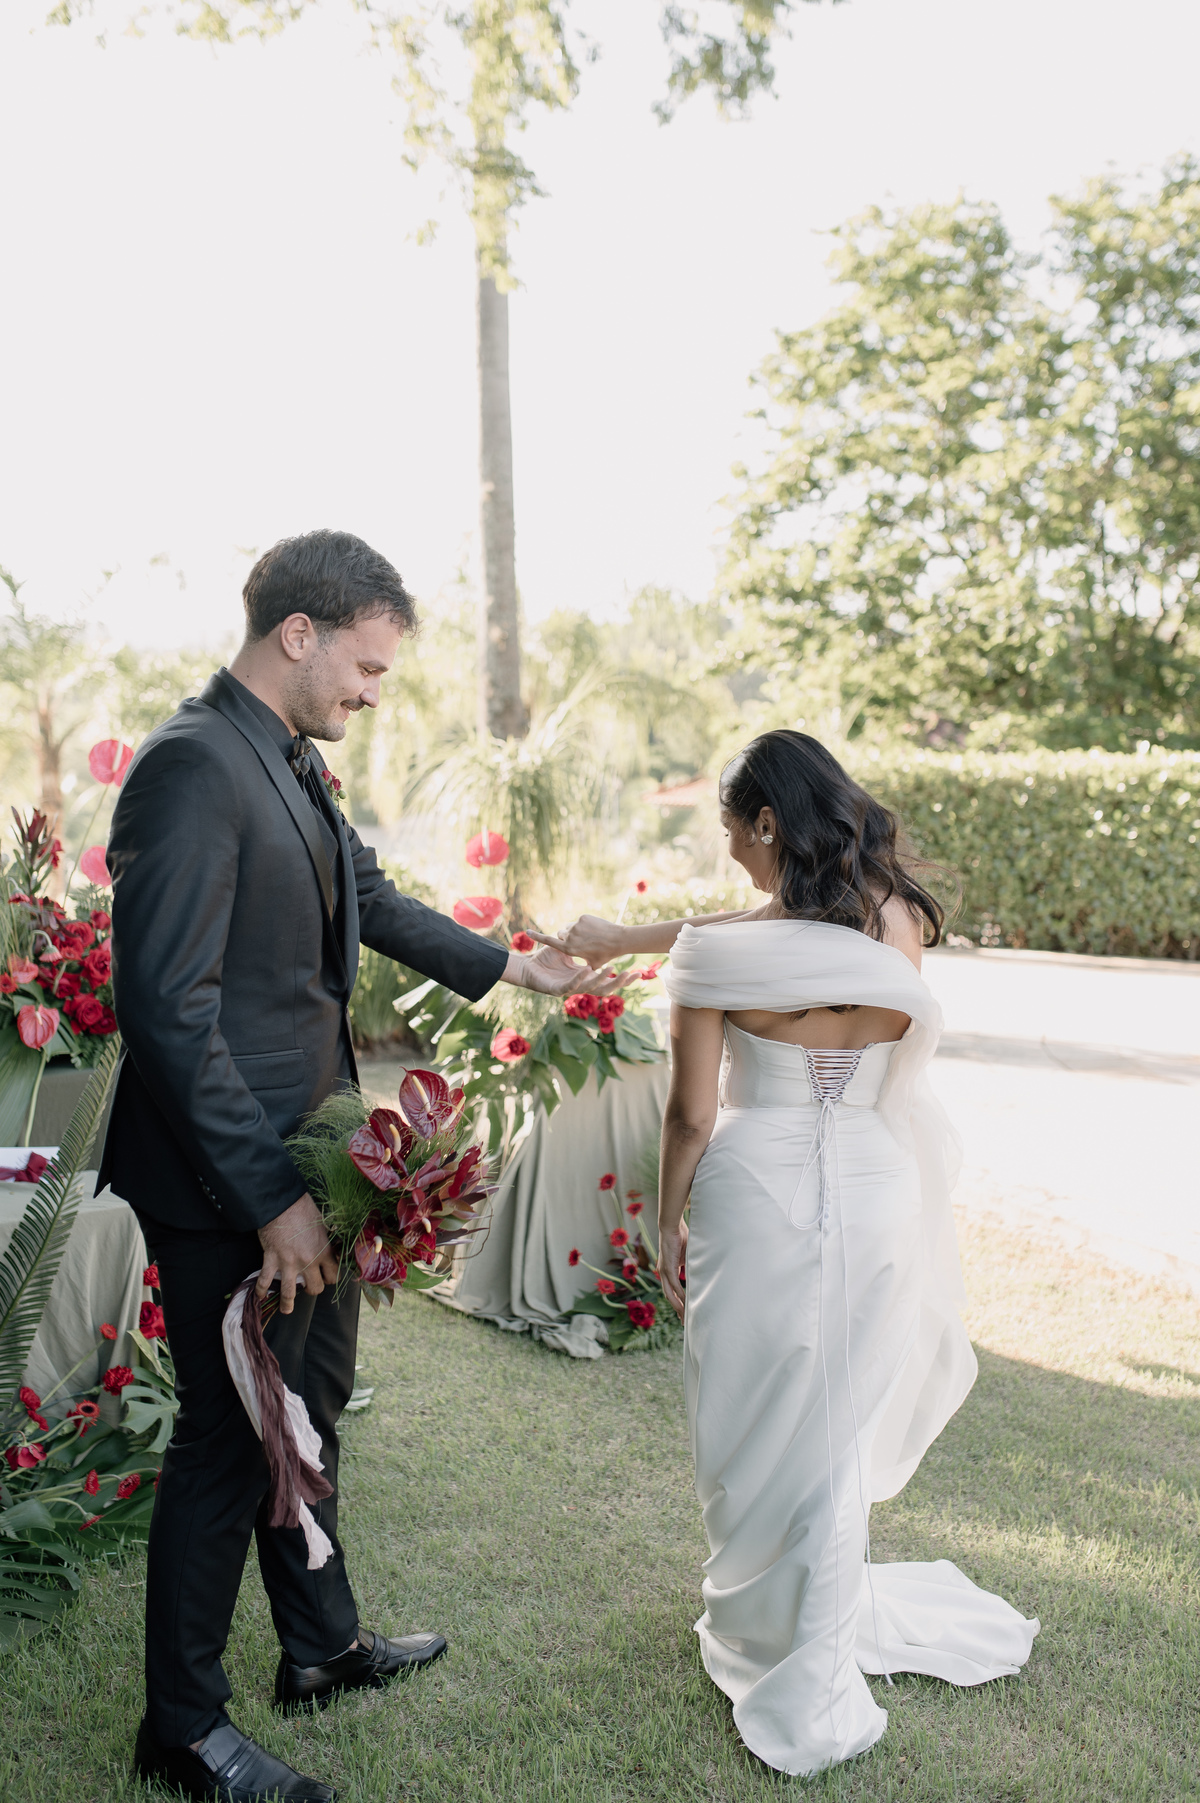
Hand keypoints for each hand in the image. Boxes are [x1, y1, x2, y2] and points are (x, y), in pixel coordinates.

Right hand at [257, 1193, 339, 1314]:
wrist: (281, 1203)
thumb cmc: (302, 1208)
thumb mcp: (322, 1222)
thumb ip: (325, 1238)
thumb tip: (330, 1243)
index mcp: (323, 1251)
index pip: (333, 1274)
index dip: (331, 1277)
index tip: (327, 1276)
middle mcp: (308, 1261)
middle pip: (315, 1287)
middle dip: (313, 1289)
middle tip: (309, 1287)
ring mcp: (289, 1263)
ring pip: (290, 1293)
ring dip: (288, 1304)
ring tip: (287, 1309)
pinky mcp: (271, 1259)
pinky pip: (265, 1280)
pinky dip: (261, 1290)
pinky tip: (260, 1296)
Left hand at [503, 943, 628, 998]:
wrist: (525, 968)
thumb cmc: (544, 959)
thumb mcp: (567, 950)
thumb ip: (580, 946)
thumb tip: (594, 936)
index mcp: (584, 978)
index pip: (607, 980)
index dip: (622, 978)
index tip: (638, 972)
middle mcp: (580, 986)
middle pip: (604, 989)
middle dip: (620, 983)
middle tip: (633, 974)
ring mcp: (569, 990)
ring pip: (590, 989)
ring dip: (602, 979)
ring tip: (613, 969)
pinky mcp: (557, 990)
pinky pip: (571, 985)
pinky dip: (580, 977)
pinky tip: (588, 970)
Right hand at [529, 914, 629, 965]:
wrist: (617, 940)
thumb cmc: (605, 955)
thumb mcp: (591, 965)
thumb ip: (579, 966)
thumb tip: (574, 971)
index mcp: (569, 949)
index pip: (548, 940)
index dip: (537, 936)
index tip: (527, 930)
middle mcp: (569, 937)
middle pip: (561, 934)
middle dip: (566, 938)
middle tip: (578, 943)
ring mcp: (576, 926)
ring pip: (569, 927)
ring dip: (574, 932)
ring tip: (588, 937)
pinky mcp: (582, 918)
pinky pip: (578, 921)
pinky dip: (583, 925)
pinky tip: (593, 930)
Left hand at [657, 1220, 687, 1320]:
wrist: (672, 1226)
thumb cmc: (681, 1237)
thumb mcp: (687, 1255)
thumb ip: (690, 1265)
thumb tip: (701, 1272)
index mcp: (667, 1270)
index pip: (672, 1290)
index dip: (677, 1302)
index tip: (684, 1312)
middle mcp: (663, 1273)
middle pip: (669, 1297)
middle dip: (677, 1309)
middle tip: (684, 1321)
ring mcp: (664, 1271)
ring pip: (670, 1294)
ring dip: (678, 1306)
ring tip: (685, 1316)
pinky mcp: (668, 1268)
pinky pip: (674, 1286)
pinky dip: (680, 1295)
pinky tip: (686, 1303)